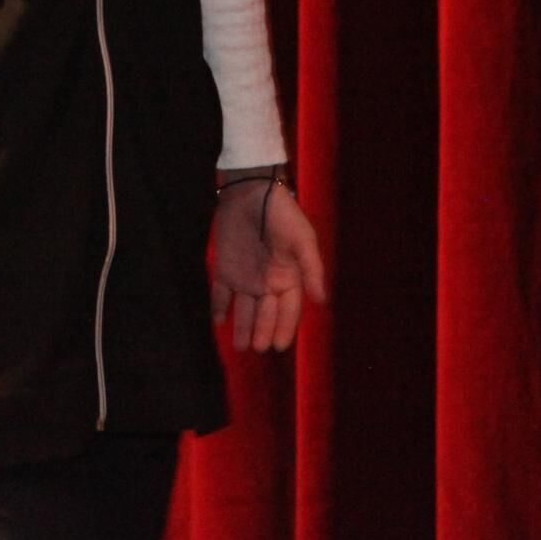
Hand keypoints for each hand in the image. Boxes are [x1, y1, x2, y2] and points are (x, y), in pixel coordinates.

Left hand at [211, 179, 327, 352]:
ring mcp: (245, 276)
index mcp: (289, 277)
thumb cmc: (282, 214)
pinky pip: (221, 292)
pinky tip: (218, 322)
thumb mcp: (303, 239)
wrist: (250, 191)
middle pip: (265, 313)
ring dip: (242, 327)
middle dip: (262, 331)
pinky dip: (218, 307)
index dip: (284, 327)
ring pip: (244, 308)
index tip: (278, 346)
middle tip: (258, 349)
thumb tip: (322, 301)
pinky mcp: (225, 267)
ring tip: (241, 347)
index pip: (288, 309)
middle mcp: (267, 282)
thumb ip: (312, 269)